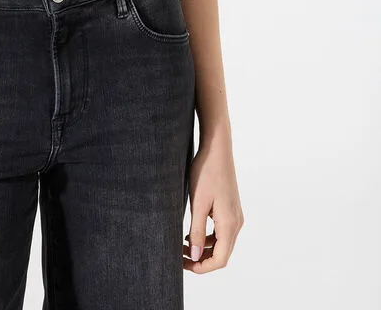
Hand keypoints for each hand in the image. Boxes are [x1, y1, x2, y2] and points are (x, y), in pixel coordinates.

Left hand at [183, 133, 243, 272]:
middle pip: (222, 254)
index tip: (184, 265)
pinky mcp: (230, 208)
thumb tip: (196, 256)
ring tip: (182, 244)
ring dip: (204, 248)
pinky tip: (191, 232)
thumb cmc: (206, 172)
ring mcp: (235, 215)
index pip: (220, 260)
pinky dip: (208, 237)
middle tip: (179, 256)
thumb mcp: (198, 203)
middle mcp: (236, 223)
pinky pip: (221, 231)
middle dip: (201, 259)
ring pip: (221, 243)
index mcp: (230, 224)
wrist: (217, 148)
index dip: (202, 268)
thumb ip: (197, 231)